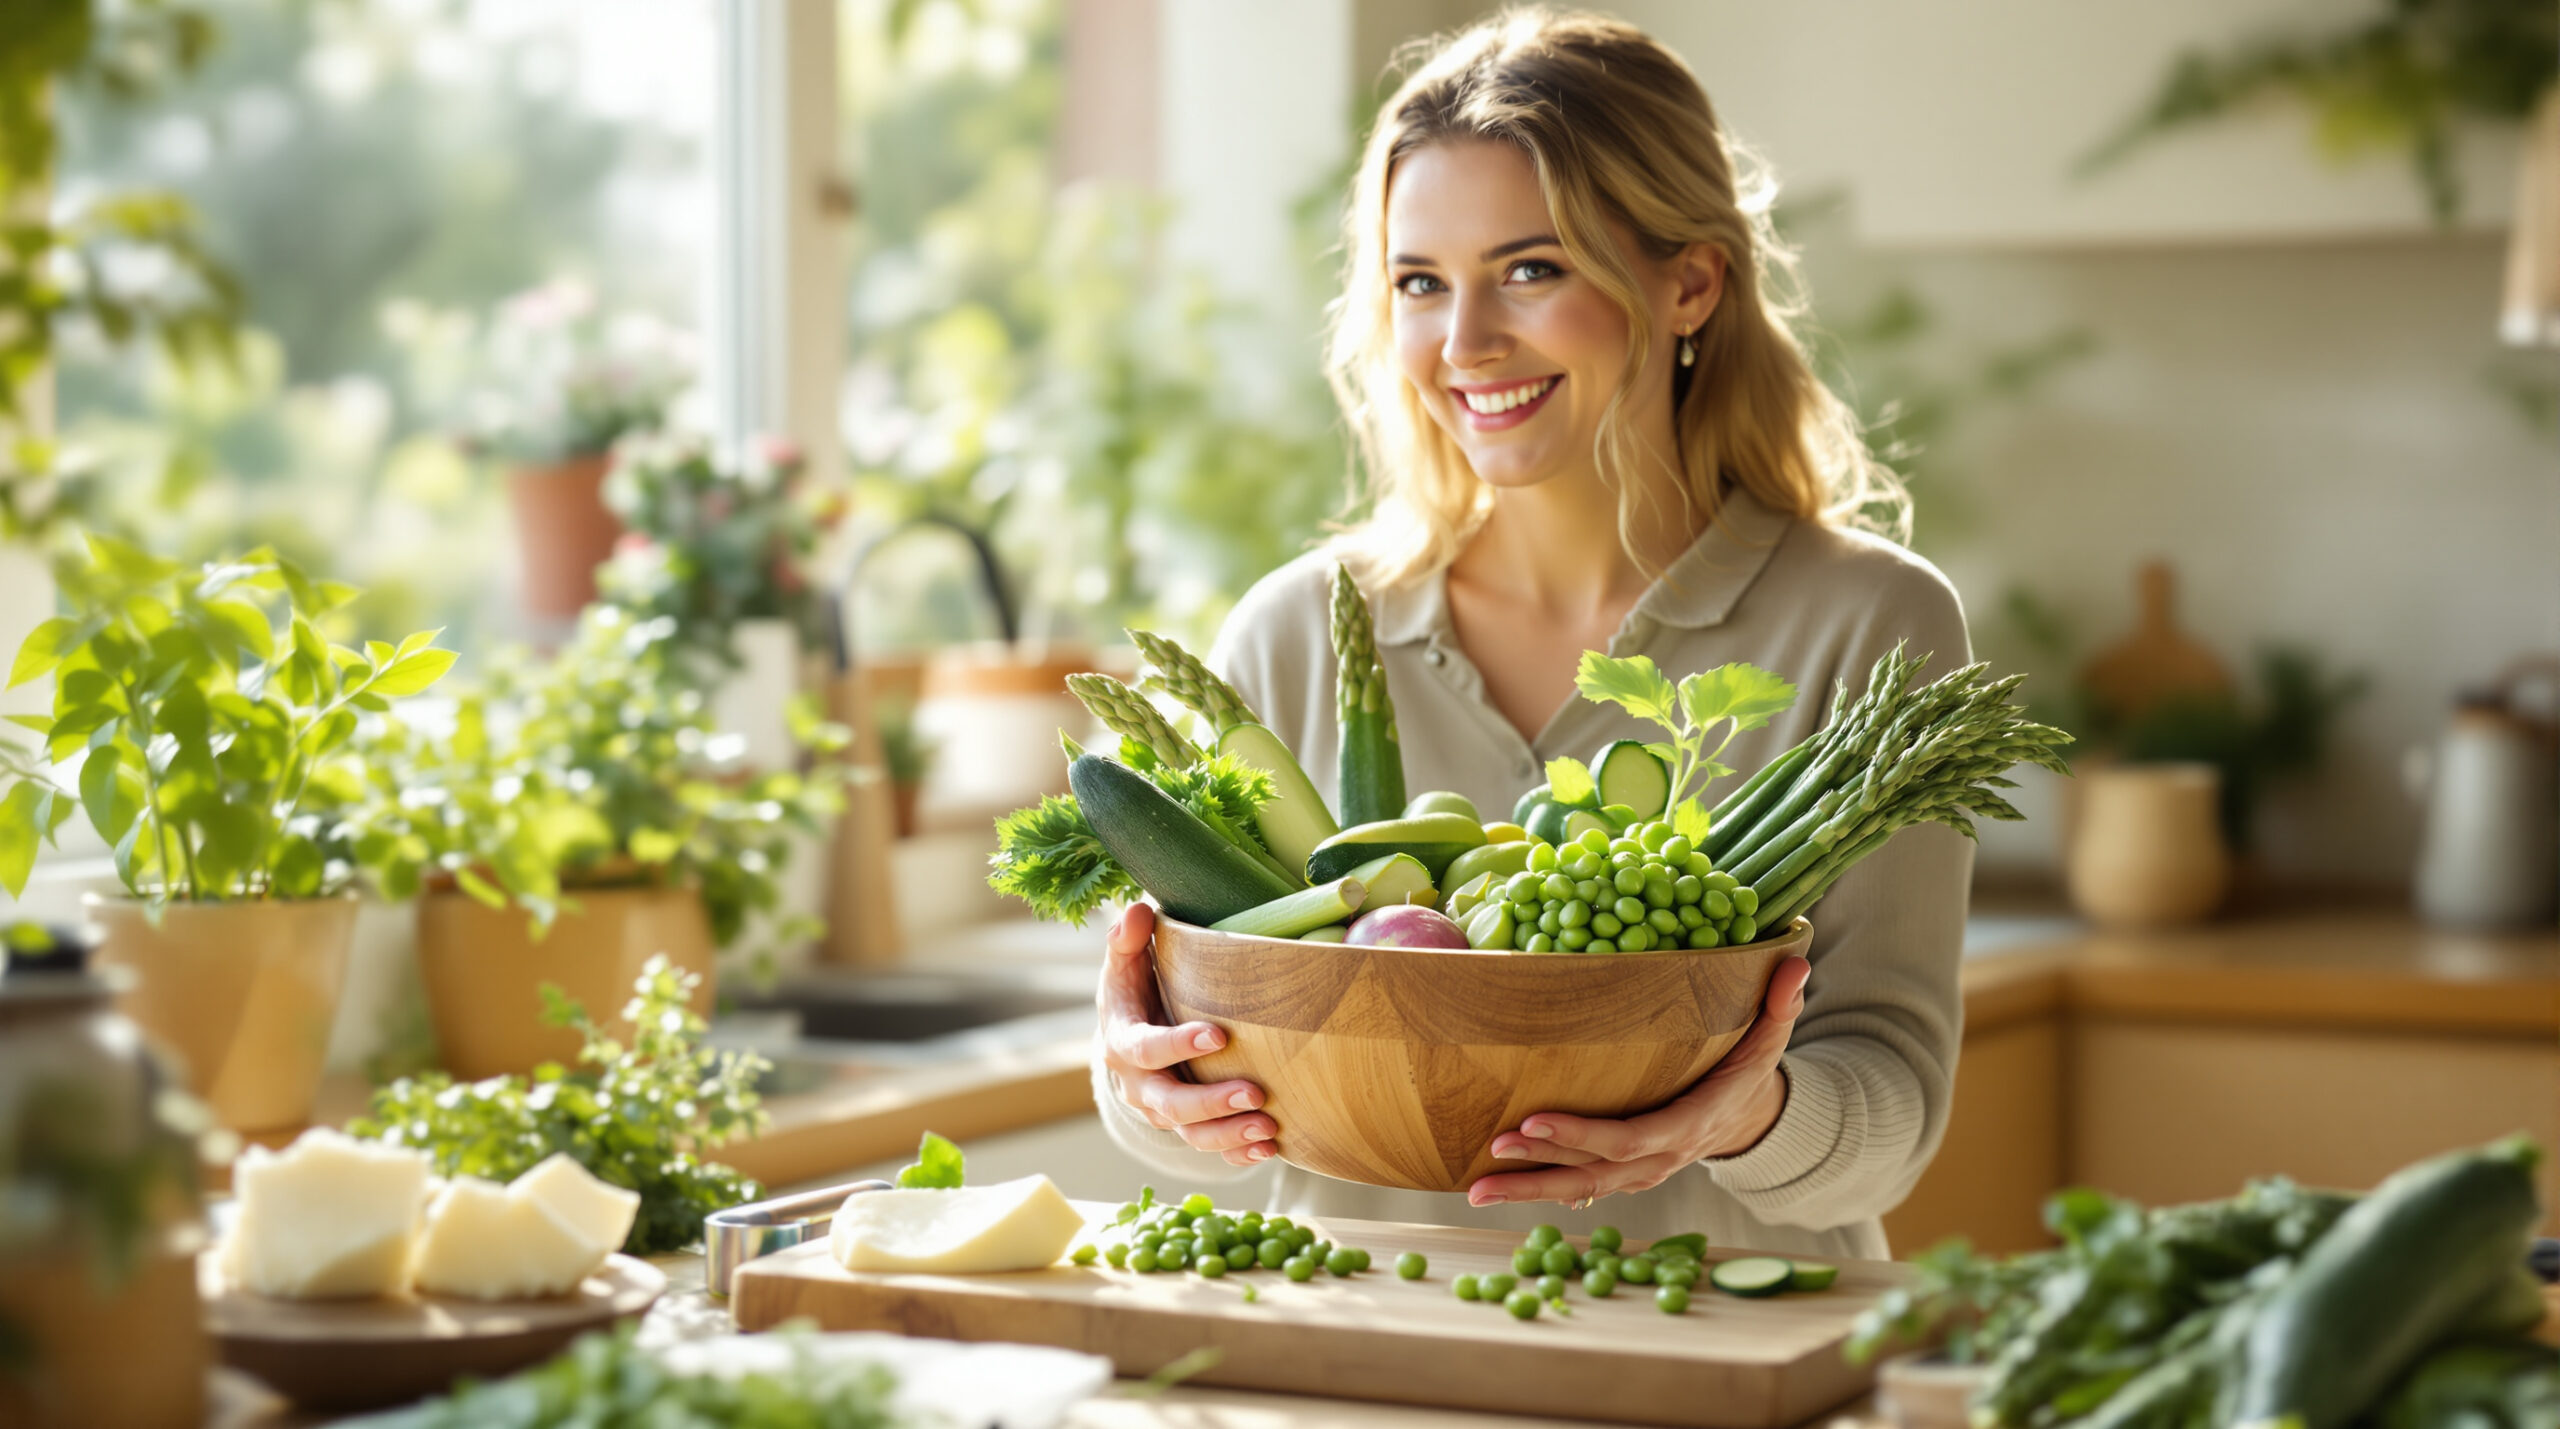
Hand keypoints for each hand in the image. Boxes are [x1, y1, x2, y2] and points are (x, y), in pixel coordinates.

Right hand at [1097, 902, 1276, 1166]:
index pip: (1147, 1049)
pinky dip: (1238, 1153)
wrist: (1127, 1037)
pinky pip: (1210, 1149)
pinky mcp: (1187, 1127)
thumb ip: (1128, 939)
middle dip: (1212, 1103)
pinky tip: (1270, 1148)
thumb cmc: (1134, 991)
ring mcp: (1164, 1112)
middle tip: (1255, 1093)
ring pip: (1192, 1134)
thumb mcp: (1123, 963)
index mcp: (1123, 1043)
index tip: (1219, 1035)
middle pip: (1171, 1104)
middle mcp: (1140, 1086)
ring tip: (1269, 1129)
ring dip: (1230, 1134)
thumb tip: (1138, 911)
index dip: (1179, 1045)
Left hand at [1467, 955, 1812, 1208]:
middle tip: (1494, 1147)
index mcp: (1691, 1124)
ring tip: (1476, 1186)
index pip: (1631, 1137)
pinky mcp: (1621, 1175)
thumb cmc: (1749, 1069)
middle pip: (1595, 1170)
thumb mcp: (1772, 1038)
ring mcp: (1639, 1173)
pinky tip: (1490, 1186)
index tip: (1534, 1119)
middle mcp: (1661, 1158)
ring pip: (1579, 1188)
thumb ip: (1780, 1005)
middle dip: (1542, 1163)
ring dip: (1528, 1187)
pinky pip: (1575, 1187)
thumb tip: (1796, 964)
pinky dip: (1535, 1189)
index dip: (1583, 1134)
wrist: (1745, 1118)